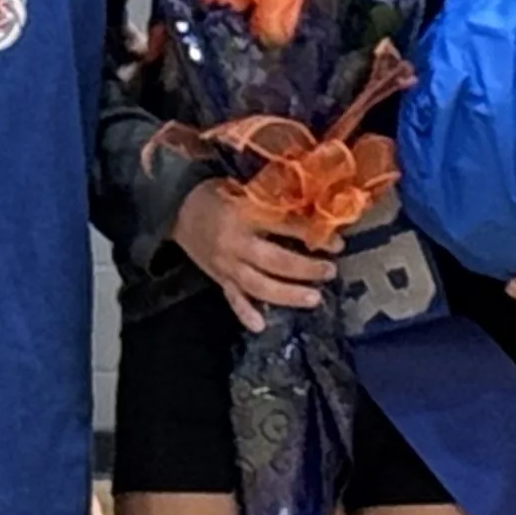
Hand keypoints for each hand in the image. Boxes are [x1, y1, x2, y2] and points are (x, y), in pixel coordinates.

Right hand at [172, 178, 331, 333]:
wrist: (177, 207)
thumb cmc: (218, 193)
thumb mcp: (247, 189)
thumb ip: (276, 201)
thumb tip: (317, 211)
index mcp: (244, 214)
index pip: (284, 226)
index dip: (312, 235)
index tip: (338, 244)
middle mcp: (235, 243)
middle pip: (274, 261)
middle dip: (305, 270)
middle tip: (330, 272)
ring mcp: (225, 264)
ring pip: (258, 285)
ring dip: (287, 294)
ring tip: (314, 298)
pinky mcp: (217, 277)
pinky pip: (232, 298)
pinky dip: (244, 312)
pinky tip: (260, 325)